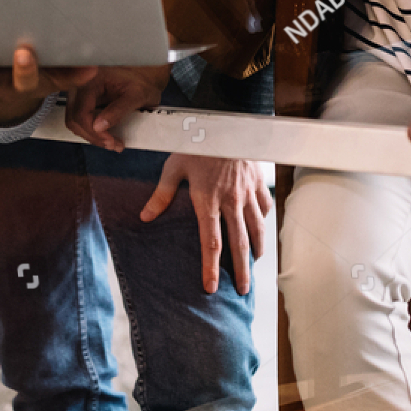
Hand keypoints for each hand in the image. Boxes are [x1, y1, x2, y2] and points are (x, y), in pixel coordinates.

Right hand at [66, 63, 169, 151]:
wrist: (143, 76)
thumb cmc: (141, 83)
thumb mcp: (136, 96)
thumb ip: (118, 110)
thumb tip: (97, 127)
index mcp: (92, 79)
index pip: (81, 112)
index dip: (93, 132)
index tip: (111, 142)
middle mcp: (80, 85)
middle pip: (74, 118)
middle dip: (92, 136)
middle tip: (114, 145)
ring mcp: (79, 93)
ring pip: (74, 121)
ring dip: (91, 136)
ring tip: (113, 143)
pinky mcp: (82, 101)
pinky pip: (79, 119)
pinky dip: (91, 131)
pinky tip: (107, 136)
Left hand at [140, 153, 271, 295]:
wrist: (225, 119)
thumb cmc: (196, 141)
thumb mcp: (173, 165)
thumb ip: (162, 193)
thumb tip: (146, 216)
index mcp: (208, 200)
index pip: (211, 242)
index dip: (211, 268)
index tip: (211, 288)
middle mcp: (231, 201)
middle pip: (239, 244)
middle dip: (241, 270)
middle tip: (242, 290)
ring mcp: (248, 192)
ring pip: (257, 228)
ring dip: (256, 250)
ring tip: (254, 265)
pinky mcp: (258, 181)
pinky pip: (265, 207)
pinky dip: (264, 222)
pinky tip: (261, 230)